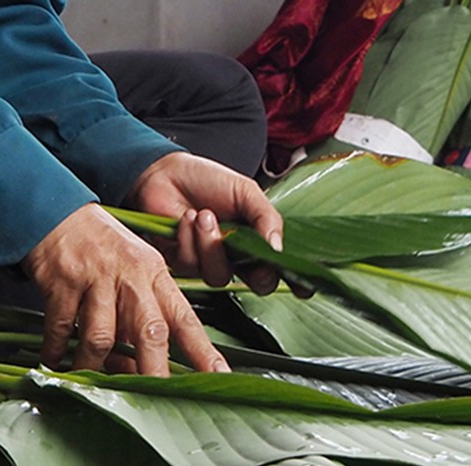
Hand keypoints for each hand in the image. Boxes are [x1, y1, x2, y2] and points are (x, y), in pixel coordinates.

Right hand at [22, 203, 229, 375]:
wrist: (55, 210)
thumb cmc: (102, 248)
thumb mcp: (135, 272)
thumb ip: (142, 318)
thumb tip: (142, 370)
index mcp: (155, 276)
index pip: (186, 321)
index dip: (204, 352)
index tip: (219, 377)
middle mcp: (131, 278)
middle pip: (150, 333)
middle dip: (154, 371)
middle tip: (155, 398)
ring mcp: (96, 280)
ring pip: (102, 337)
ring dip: (94, 365)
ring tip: (87, 379)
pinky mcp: (62, 283)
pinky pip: (62, 328)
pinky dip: (57, 350)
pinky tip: (55, 361)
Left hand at [126, 152, 284, 294]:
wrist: (165, 173)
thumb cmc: (206, 180)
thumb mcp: (245, 192)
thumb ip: (266, 218)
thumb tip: (278, 247)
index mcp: (259, 242)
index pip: (282, 269)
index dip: (296, 283)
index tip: (304, 288)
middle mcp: (239, 259)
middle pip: (259, 285)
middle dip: (254, 270)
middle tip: (243, 244)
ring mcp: (212, 264)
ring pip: (221, 276)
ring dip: (211, 245)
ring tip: (204, 215)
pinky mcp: (185, 265)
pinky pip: (192, 266)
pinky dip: (189, 239)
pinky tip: (186, 218)